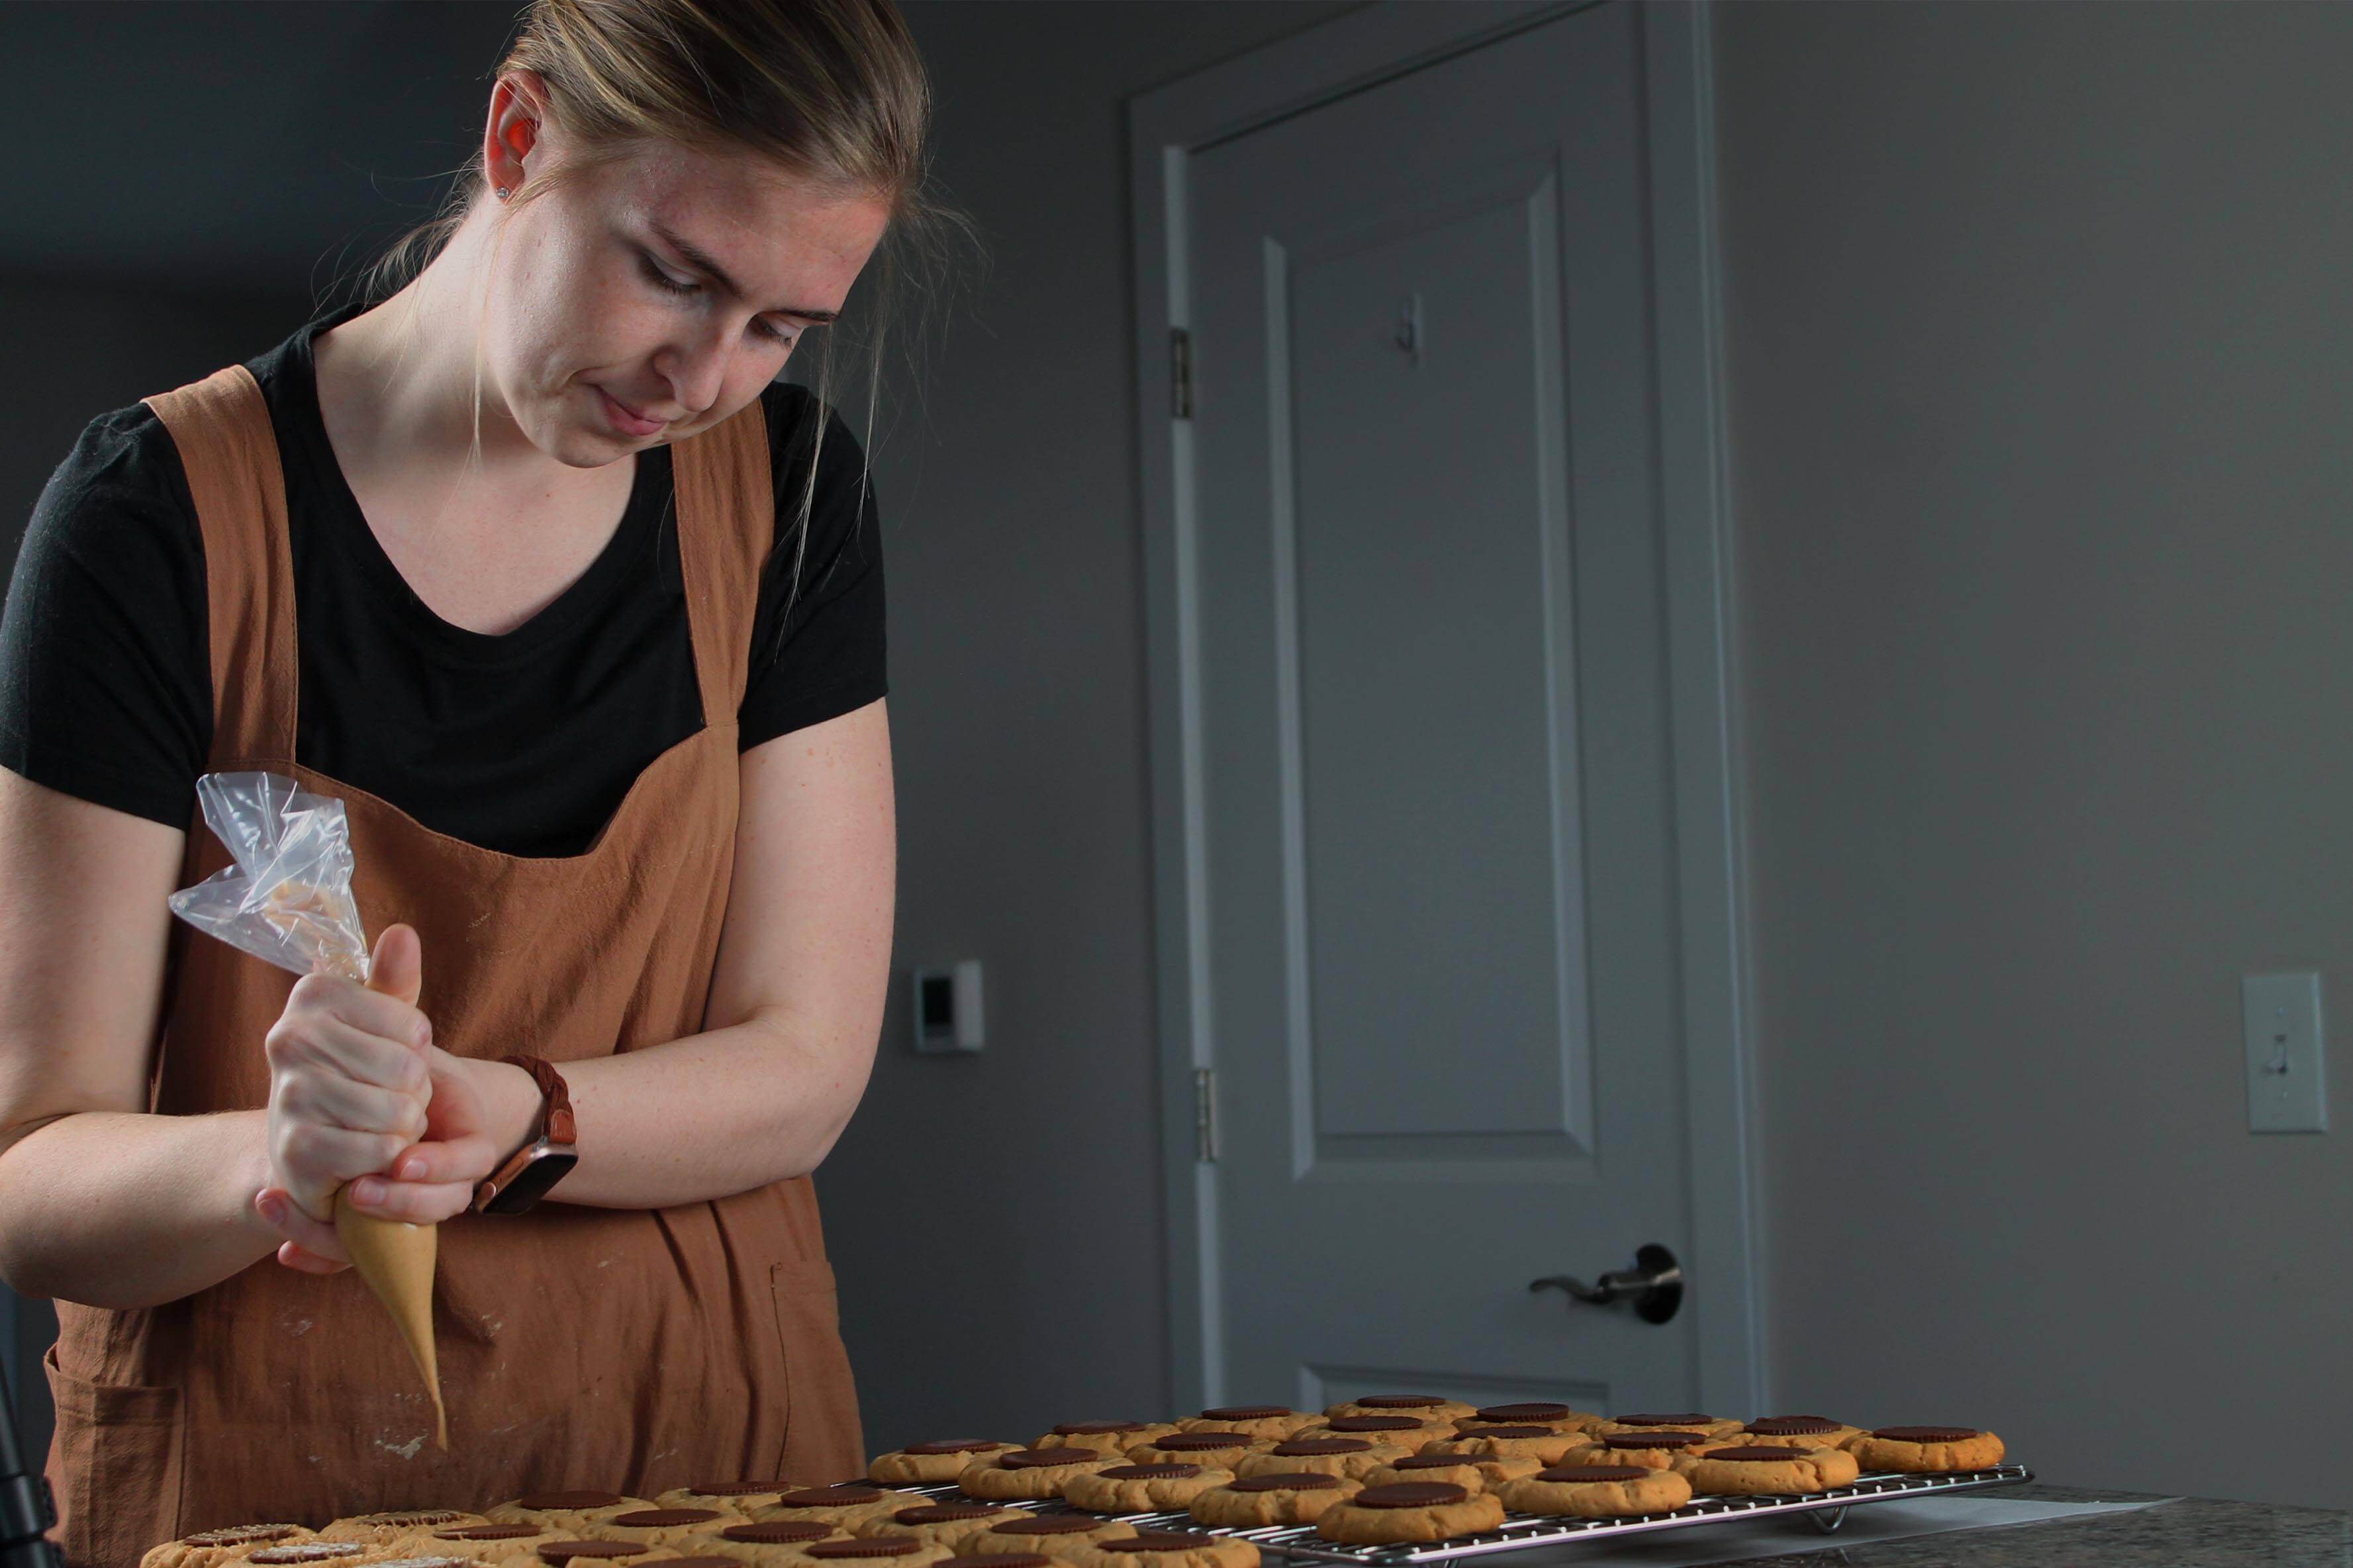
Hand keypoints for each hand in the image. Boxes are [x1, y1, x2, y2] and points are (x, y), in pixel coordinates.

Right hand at [252, 924, 431, 1272]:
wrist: (307, 1139)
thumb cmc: (353, 1069)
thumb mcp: (377, 1018)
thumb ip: (393, 979)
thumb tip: (402, 932)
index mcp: (314, 994)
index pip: (414, 1026)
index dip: (418, 1050)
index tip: (392, 1053)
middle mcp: (290, 1037)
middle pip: (408, 1070)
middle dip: (415, 1092)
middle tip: (387, 1095)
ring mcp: (288, 1093)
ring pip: (398, 1112)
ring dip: (404, 1126)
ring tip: (379, 1121)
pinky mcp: (296, 1147)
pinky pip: (380, 1150)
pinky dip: (388, 1156)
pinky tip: (367, 1150)